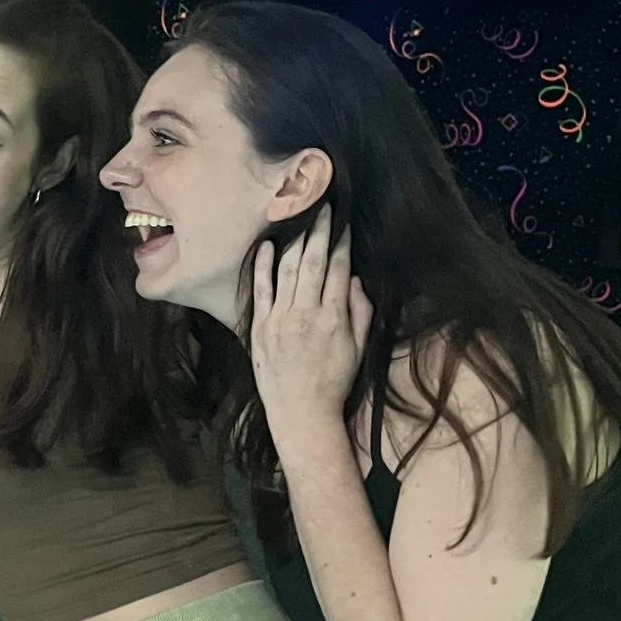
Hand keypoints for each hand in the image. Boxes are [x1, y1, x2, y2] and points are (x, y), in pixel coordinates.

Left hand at [248, 211, 371, 444]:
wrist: (300, 411)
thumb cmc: (334, 381)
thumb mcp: (359, 348)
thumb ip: (361, 312)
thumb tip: (356, 279)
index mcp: (334, 318)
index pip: (339, 269)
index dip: (342, 243)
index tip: (344, 223)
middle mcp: (306, 314)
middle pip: (314, 262)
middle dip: (320, 231)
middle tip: (324, 209)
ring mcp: (279, 319)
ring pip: (287, 269)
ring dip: (295, 241)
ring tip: (300, 219)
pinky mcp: (258, 326)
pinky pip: (260, 288)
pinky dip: (262, 265)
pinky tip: (266, 245)